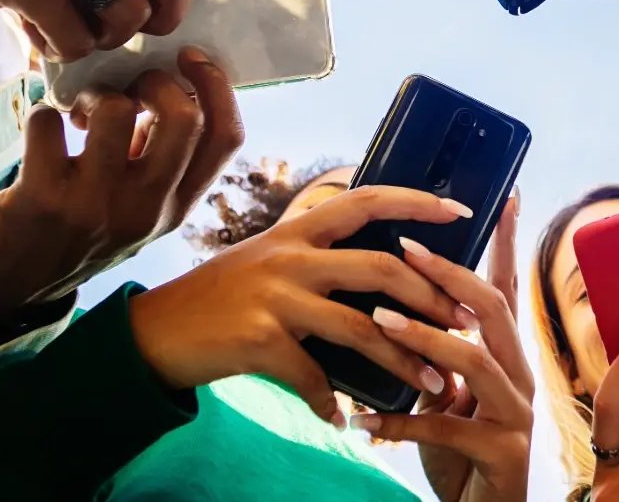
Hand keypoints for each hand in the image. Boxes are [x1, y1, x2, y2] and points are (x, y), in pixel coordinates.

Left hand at [0, 48, 242, 339]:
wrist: (5, 288)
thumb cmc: (74, 233)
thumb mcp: (134, 208)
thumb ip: (157, 161)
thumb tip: (169, 87)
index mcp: (175, 208)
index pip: (226, 139)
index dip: (216, 86)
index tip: (188, 58)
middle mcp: (145, 210)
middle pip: (185, 119)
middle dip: (156, 81)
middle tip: (128, 85)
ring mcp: (96, 206)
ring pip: (115, 110)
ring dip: (93, 92)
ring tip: (79, 109)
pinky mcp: (43, 199)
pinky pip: (49, 122)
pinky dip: (42, 114)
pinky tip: (42, 131)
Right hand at [126, 186, 476, 423]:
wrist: (154, 332)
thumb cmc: (219, 299)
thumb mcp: (267, 260)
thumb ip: (316, 258)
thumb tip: (382, 270)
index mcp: (297, 232)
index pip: (366, 200)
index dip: (417, 201)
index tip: (461, 210)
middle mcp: (290, 256)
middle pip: (381, 268)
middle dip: (432, 297)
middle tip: (465, 322)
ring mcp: (274, 297)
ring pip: (361, 327)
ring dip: (406, 360)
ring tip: (435, 384)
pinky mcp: (259, 339)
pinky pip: (313, 376)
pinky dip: (330, 401)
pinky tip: (341, 418)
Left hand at [351, 196, 533, 501]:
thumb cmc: (460, 455)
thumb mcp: (446, 398)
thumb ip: (436, 356)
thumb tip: (396, 307)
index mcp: (508, 358)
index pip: (506, 289)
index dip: (505, 243)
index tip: (502, 196)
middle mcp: (521, 378)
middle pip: (493, 311)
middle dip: (450, 276)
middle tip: (405, 250)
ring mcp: (516, 416)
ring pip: (475, 360)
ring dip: (423, 337)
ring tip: (378, 321)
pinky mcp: (502, 454)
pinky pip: (447, 428)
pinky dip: (400, 422)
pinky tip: (363, 421)